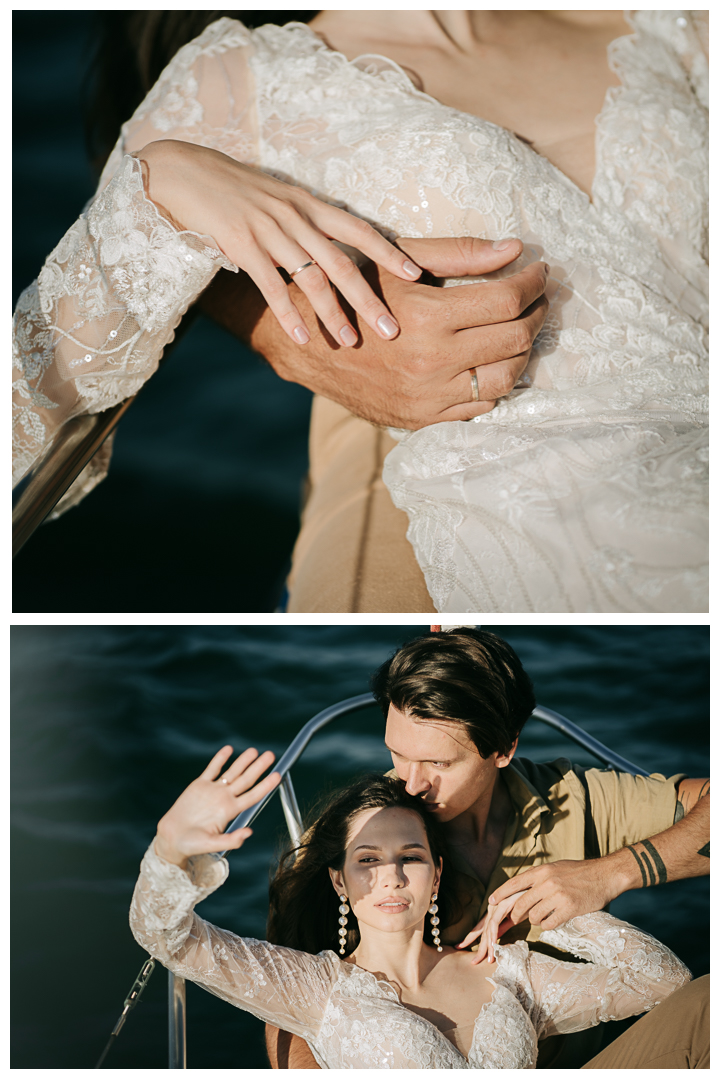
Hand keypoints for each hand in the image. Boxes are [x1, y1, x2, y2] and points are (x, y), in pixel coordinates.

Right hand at [138, 139, 422, 347]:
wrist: (184, 172)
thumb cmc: (235, 191)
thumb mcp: (280, 200)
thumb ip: (309, 224)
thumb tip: (340, 251)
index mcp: (309, 204)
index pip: (360, 229)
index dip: (390, 252)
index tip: (418, 274)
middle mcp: (295, 216)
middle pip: (343, 262)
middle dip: (370, 298)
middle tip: (393, 330)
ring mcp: (268, 230)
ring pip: (310, 278)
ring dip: (333, 314)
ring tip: (351, 343)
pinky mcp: (240, 244)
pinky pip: (270, 285)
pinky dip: (287, 314)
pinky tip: (301, 338)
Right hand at [155, 746, 280, 868]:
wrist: (172, 837)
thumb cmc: (193, 844)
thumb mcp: (213, 844)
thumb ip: (231, 840)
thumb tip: (249, 833)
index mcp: (230, 811)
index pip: (253, 795)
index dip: (265, 785)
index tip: (278, 776)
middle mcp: (225, 798)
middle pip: (246, 780)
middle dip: (258, 767)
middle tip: (270, 755)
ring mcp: (213, 790)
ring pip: (231, 772)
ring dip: (242, 761)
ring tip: (254, 750)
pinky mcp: (199, 785)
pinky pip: (212, 769)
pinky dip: (220, 759)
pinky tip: (228, 749)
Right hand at [201, 235, 549, 428]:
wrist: (310, 346)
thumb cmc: (355, 293)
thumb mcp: (399, 262)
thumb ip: (460, 254)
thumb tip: (515, 249)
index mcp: (429, 317)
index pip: (507, 299)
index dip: (533, 282)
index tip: (540, 270)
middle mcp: (433, 361)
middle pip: (515, 338)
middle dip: (536, 312)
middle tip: (537, 296)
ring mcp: (429, 396)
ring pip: (506, 378)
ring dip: (523, 351)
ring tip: (521, 328)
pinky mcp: (423, 418)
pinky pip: (481, 406)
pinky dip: (497, 382)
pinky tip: (493, 360)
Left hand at [455, 889, 528, 964]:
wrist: (534, 891)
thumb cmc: (525, 903)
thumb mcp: (513, 919)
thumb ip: (502, 928)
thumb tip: (494, 940)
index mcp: (493, 912)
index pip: (480, 928)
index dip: (470, 937)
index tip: (459, 946)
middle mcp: (492, 908)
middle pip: (483, 931)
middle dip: (480, 948)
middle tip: (474, 962)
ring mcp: (496, 906)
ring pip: (489, 929)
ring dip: (490, 945)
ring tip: (490, 959)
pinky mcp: (502, 904)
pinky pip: (496, 922)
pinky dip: (494, 934)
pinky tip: (493, 944)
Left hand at [483, 859, 615, 934]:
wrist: (605, 875)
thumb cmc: (580, 872)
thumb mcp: (555, 868)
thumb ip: (539, 877)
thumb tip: (522, 888)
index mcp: (542, 871)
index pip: (514, 883)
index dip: (500, 893)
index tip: (491, 901)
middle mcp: (546, 882)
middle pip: (520, 904)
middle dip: (515, 915)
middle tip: (516, 919)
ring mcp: (557, 896)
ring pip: (533, 916)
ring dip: (535, 920)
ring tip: (542, 916)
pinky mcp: (568, 909)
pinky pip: (548, 924)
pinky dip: (547, 925)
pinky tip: (553, 920)